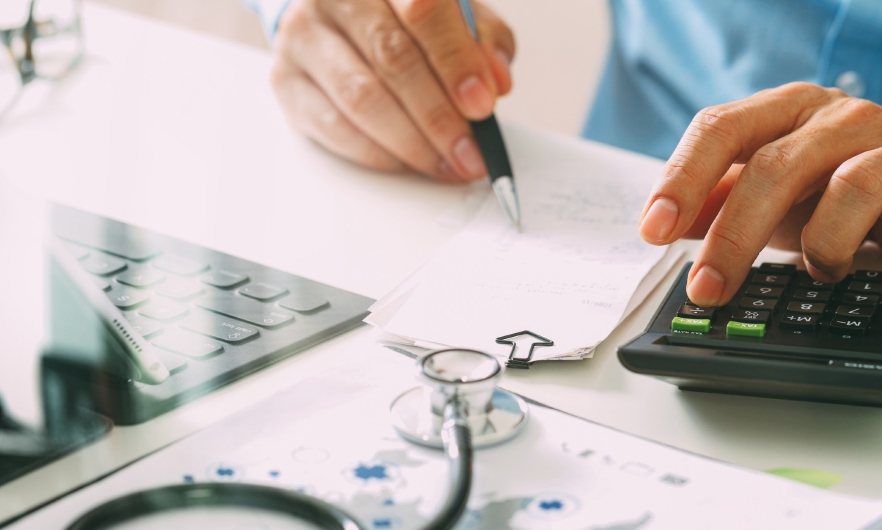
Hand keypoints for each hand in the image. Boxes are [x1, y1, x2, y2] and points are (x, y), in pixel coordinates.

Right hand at [270, 0, 514, 181]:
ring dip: (412, 143)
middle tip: (470, 153)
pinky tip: (408, 163)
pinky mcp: (286, 80)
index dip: (456, 61)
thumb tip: (496, 82)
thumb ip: (483, 41)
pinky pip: (334, 127)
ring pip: (362, 98)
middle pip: (392, 59)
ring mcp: (304, 37)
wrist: (336, 18)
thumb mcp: (455, 15)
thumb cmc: (403, 19)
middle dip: (439, 116)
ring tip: (447, 165)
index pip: (424, 10)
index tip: (482, 105)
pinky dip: (378, 153)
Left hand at [638, 82, 881, 305]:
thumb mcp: (774, 197)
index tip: (653, 229)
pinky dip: (831, 242)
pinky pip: (857, 195)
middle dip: (724, 233)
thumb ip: (720, 204)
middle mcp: (825, 113)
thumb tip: (665, 225)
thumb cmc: (841, 188)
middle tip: (702, 287)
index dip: (681, 178)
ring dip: (774, 240)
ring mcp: (870, 135)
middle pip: (759, 163)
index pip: (717, 128)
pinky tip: (825, 267)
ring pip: (804, 176)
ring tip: (770, 277)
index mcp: (780, 112)